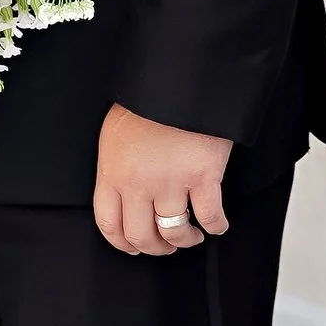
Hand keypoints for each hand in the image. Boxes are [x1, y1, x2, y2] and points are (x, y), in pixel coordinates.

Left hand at [94, 105, 231, 256]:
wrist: (179, 77)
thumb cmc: (148, 100)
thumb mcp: (115, 133)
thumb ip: (116, 166)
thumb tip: (123, 191)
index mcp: (113, 172)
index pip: (108, 223)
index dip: (122, 243)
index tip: (133, 247)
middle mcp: (138, 184)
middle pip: (141, 235)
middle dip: (154, 248)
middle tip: (165, 246)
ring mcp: (171, 182)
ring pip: (174, 232)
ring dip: (184, 240)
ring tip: (191, 236)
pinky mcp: (202, 177)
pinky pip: (209, 216)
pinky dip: (216, 226)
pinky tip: (217, 225)